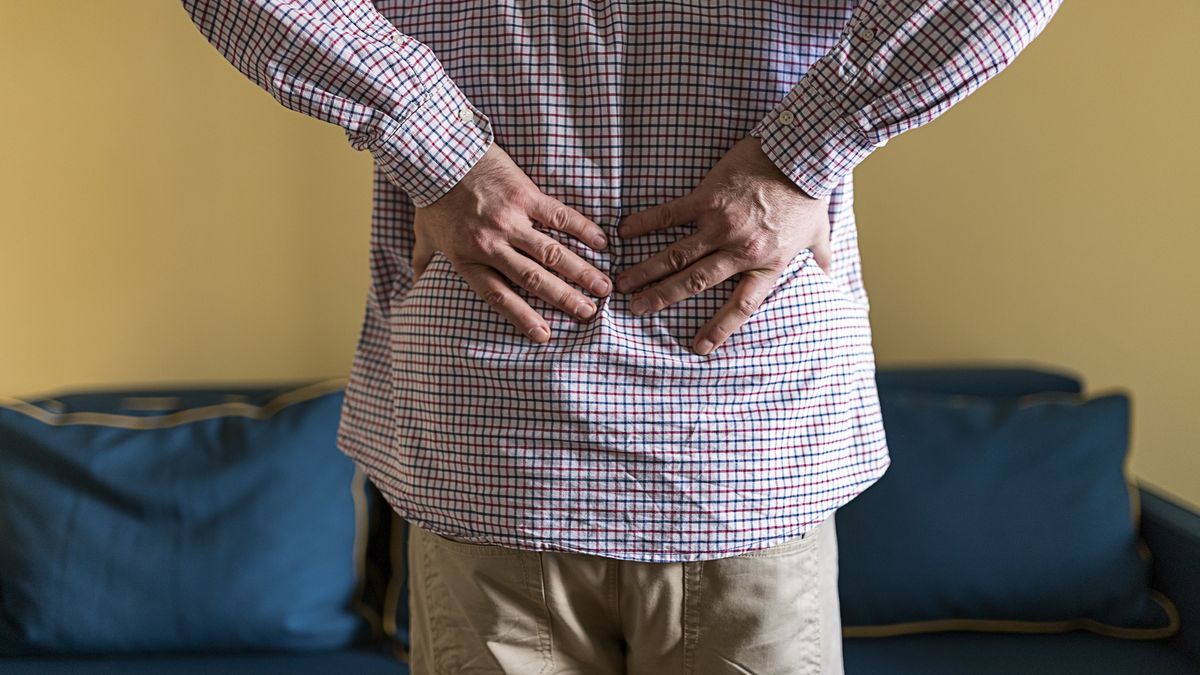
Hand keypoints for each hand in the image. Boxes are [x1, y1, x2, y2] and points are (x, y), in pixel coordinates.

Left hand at [412, 142, 611, 343]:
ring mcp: (510, 219)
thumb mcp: (423, 235)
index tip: (545, 336)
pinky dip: (582, 230)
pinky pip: (559, 217)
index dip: (522, 318)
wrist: (437, 153)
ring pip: (552, 253)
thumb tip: (415, 287)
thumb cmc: (431, 196)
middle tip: (589, 314)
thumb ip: (423, 263)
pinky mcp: (525, 195)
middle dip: (564, 299)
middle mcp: (491, 244)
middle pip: (533, 279)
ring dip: (581, 272)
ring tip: (604, 288)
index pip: (499, 296)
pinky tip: (601, 244)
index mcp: (467, 259)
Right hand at [615, 135, 832, 355]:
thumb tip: (827, 273)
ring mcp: (721, 225)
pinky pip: (670, 216)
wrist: (800, 153)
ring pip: (677, 256)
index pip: (741, 305)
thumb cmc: (808, 192)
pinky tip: (624, 232)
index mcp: (767, 263)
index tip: (700, 348)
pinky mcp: (707, 198)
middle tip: (636, 309)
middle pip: (695, 283)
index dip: (720, 329)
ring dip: (647, 271)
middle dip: (662, 299)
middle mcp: (740, 250)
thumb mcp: (819, 231)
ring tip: (623, 283)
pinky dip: (646, 225)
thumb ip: (819, 256)